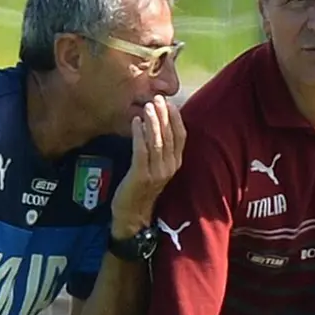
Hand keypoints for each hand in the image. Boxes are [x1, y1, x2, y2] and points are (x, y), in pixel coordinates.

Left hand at [110, 95, 185, 238]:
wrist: (133, 216)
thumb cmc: (142, 189)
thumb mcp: (156, 168)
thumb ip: (159, 149)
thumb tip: (157, 124)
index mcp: (175, 164)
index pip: (181, 137)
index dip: (176, 118)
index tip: (169, 103)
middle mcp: (170, 167)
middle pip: (169, 136)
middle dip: (164, 115)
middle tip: (156, 98)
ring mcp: (156, 172)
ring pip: (157, 141)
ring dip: (152, 122)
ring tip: (147, 106)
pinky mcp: (141, 175)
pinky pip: (141, 151)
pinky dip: (139, 135)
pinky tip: (136, 122)